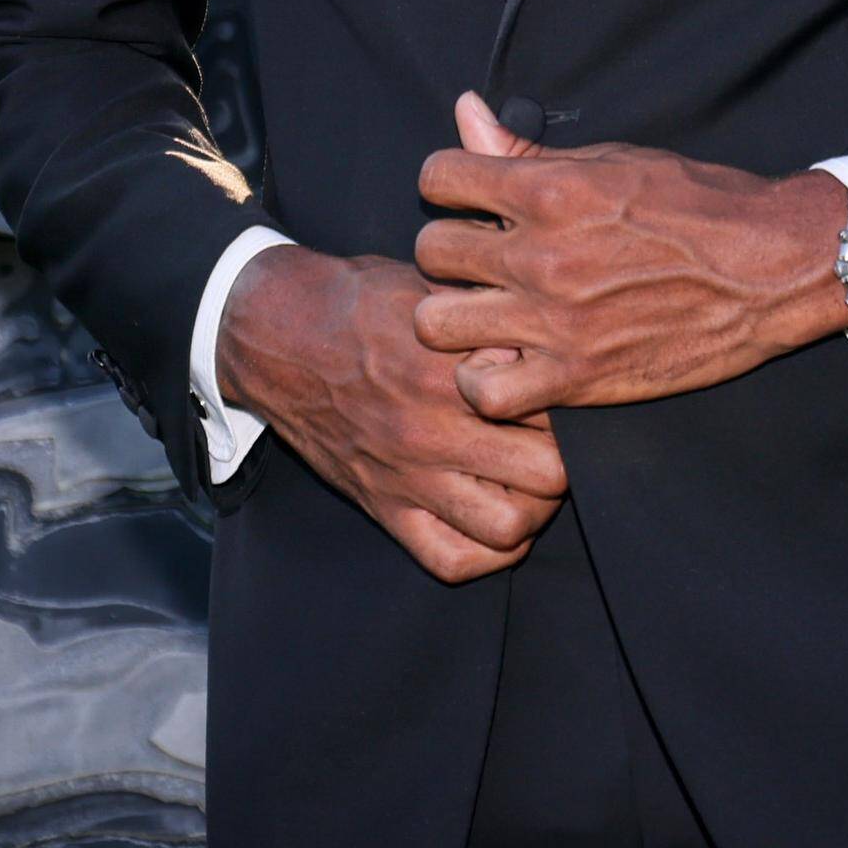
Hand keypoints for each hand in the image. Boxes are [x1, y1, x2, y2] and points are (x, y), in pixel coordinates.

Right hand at [214, 244, 568, 583]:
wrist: (279, 337)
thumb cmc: (360, 303)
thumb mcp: (429, 288)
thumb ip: (488, 313)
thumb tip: (547, 326)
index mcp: (450, 369)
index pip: (550, 402)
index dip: (568, 394)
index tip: (561, 385)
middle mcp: (433, 428)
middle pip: (548, 473)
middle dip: (565, 457)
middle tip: (557, 440)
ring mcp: (408, 476)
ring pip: (508, 527)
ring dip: (533, 509)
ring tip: (531, 484)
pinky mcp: (384, 507)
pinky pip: (451, 559)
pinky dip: (487, 552)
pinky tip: (496, 521)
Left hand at [412, 91, 847, 421]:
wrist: (773, 265)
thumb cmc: (696, 203)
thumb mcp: (612, 160)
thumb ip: (526, 149)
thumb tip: (464, 111)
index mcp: (549, 190)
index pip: (439, 177)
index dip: (450, 186)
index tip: (471, 200)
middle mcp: (542, 255)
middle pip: (432, 252)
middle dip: (451, 252)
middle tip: (481, 261)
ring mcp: (556, 321)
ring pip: (437, 323)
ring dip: (453, 317)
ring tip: (484, 314)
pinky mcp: (578, 378)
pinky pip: (483, 391)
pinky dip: (483, 381)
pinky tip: (507, 364)